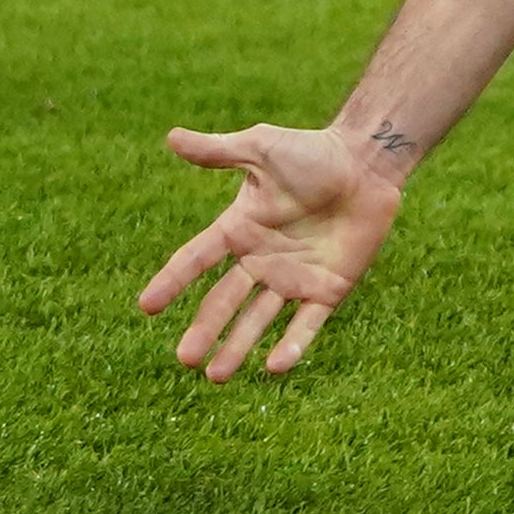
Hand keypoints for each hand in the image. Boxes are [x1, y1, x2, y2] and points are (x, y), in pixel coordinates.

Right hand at [136, 122, 404, 382]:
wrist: (367, 163)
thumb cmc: (314, 153)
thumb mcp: (262, 149)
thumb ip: (219, 151)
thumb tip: (171, 137)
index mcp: (239, 229)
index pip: (196, 259)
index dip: (172, 281)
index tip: (146, 306)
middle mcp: (261, 260)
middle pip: (224, 301)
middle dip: (204, 330)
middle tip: (185, 359)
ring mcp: (293, 278)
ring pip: (259, 320)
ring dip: (237, 347)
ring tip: (216, 376)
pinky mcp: (328, 289)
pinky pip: (306, 323)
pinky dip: (292, 346)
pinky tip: (274, 367)